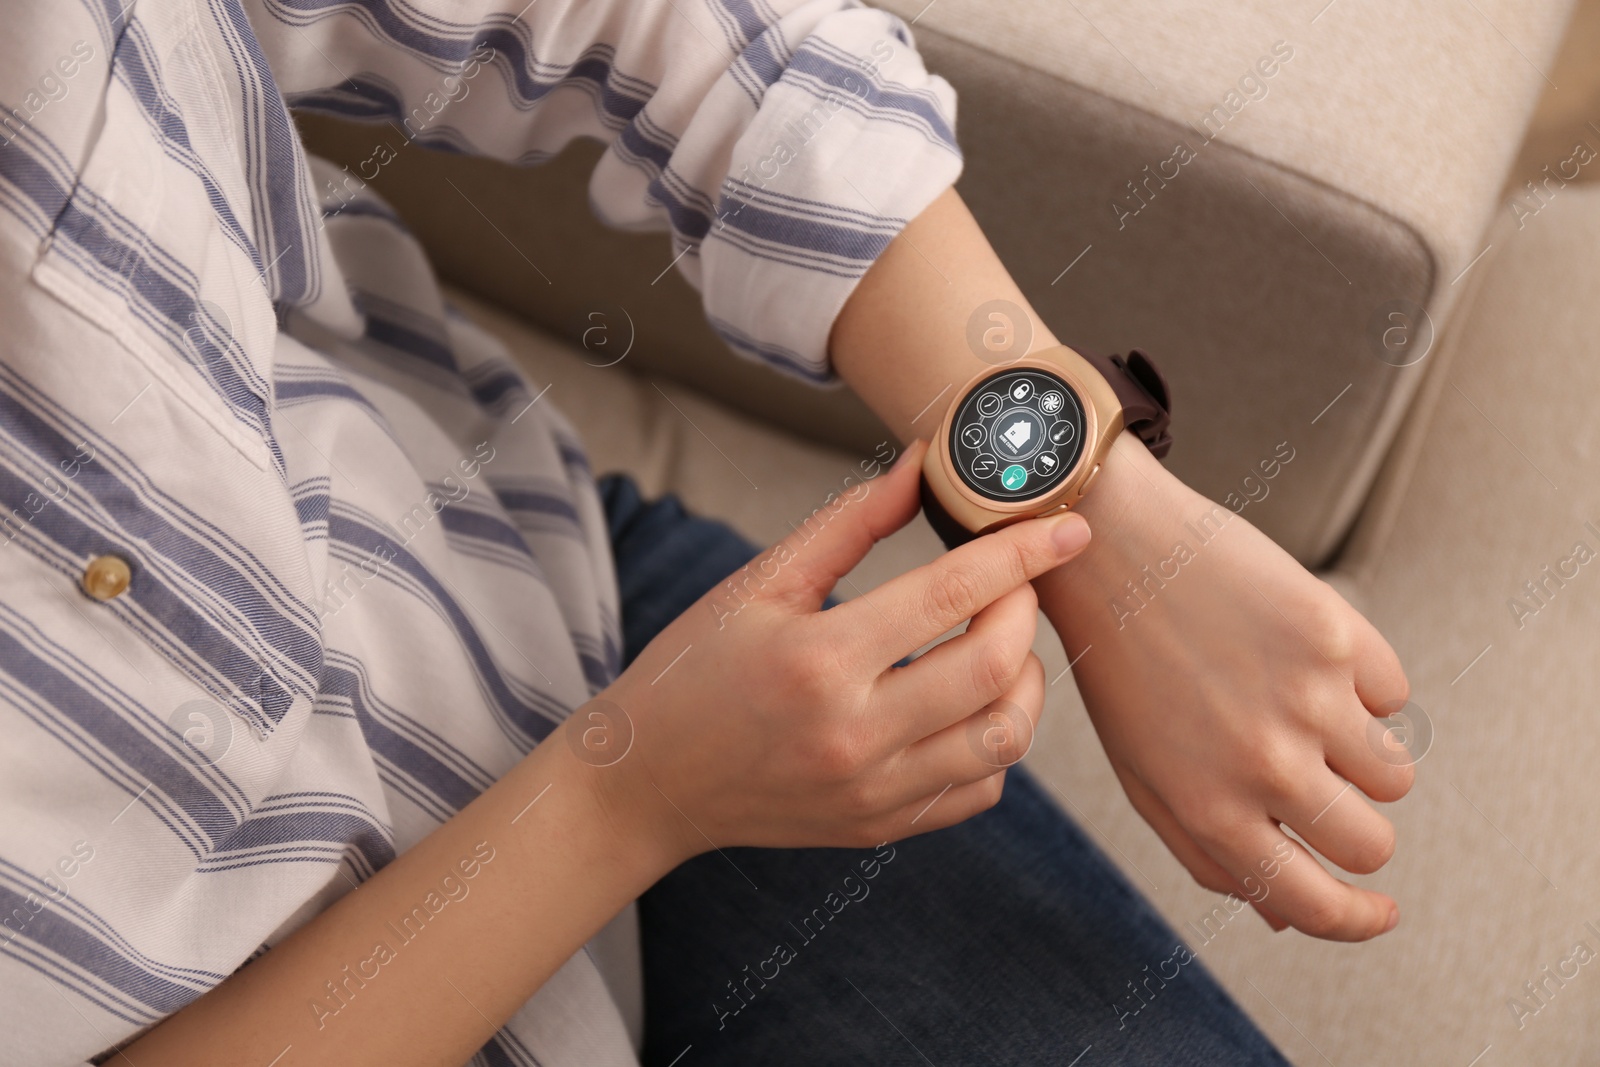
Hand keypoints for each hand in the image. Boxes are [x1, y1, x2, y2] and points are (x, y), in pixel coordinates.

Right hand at [566, 440, 1092, 869]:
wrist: (647, 782)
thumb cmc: (694, 670)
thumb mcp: (759, 582)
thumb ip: (850, 522)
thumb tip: (922, 463)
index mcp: (818, 660)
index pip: (952, 593)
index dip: (1021, 552)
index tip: (1065, 528)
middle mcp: (854, 734)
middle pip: (995, 667)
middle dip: (1026, 610)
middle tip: (1015, 582)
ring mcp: (872, 791)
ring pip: (1004, 738)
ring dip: (1025, 680)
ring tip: (998, 643)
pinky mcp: (880, 825)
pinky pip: (978, 789)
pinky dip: (995, 741)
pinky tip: (967, 704)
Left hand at [1035, 433, 1412, 941]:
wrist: (1111, 549)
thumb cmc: (1123, 668)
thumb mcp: (1144, 773)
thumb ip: (1210, 853)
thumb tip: (1289, 917)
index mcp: (1209, 810)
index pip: (1315, 904)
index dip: (1359, 919)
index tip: (1382, 910)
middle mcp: (1263, 766)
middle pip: (1371, 843)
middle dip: (1360, 826)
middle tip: (1324, 781)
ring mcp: (1305, 700)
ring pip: (1395, 774)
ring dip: (1363, 754)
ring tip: (1303, 707)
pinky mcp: (1333, 635)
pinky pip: (1395, 695)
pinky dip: (1364, 684)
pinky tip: (1300, 653)